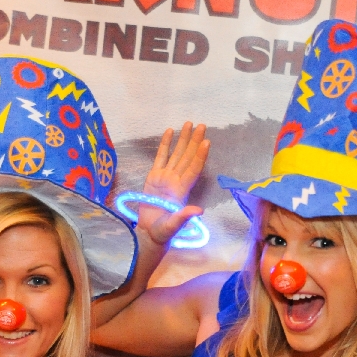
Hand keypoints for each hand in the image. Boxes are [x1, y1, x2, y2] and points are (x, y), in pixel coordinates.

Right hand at [138, 122, 208, 246]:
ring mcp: (166, 177)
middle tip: (202, 125)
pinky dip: (166, 144)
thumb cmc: (163, 232)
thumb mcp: (173, 226)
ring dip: (184, 139)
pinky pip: (161, 157)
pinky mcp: (154, 177)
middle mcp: (177, 181)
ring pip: (177, 154)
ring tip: (189, 124)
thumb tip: (199, 211)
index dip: (200, 156)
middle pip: (188, 157)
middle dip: (195, 141)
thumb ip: (184, 217)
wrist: (149, 233)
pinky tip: (170, 131)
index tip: (206, 142)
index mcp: (182, 190)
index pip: (194, 169)